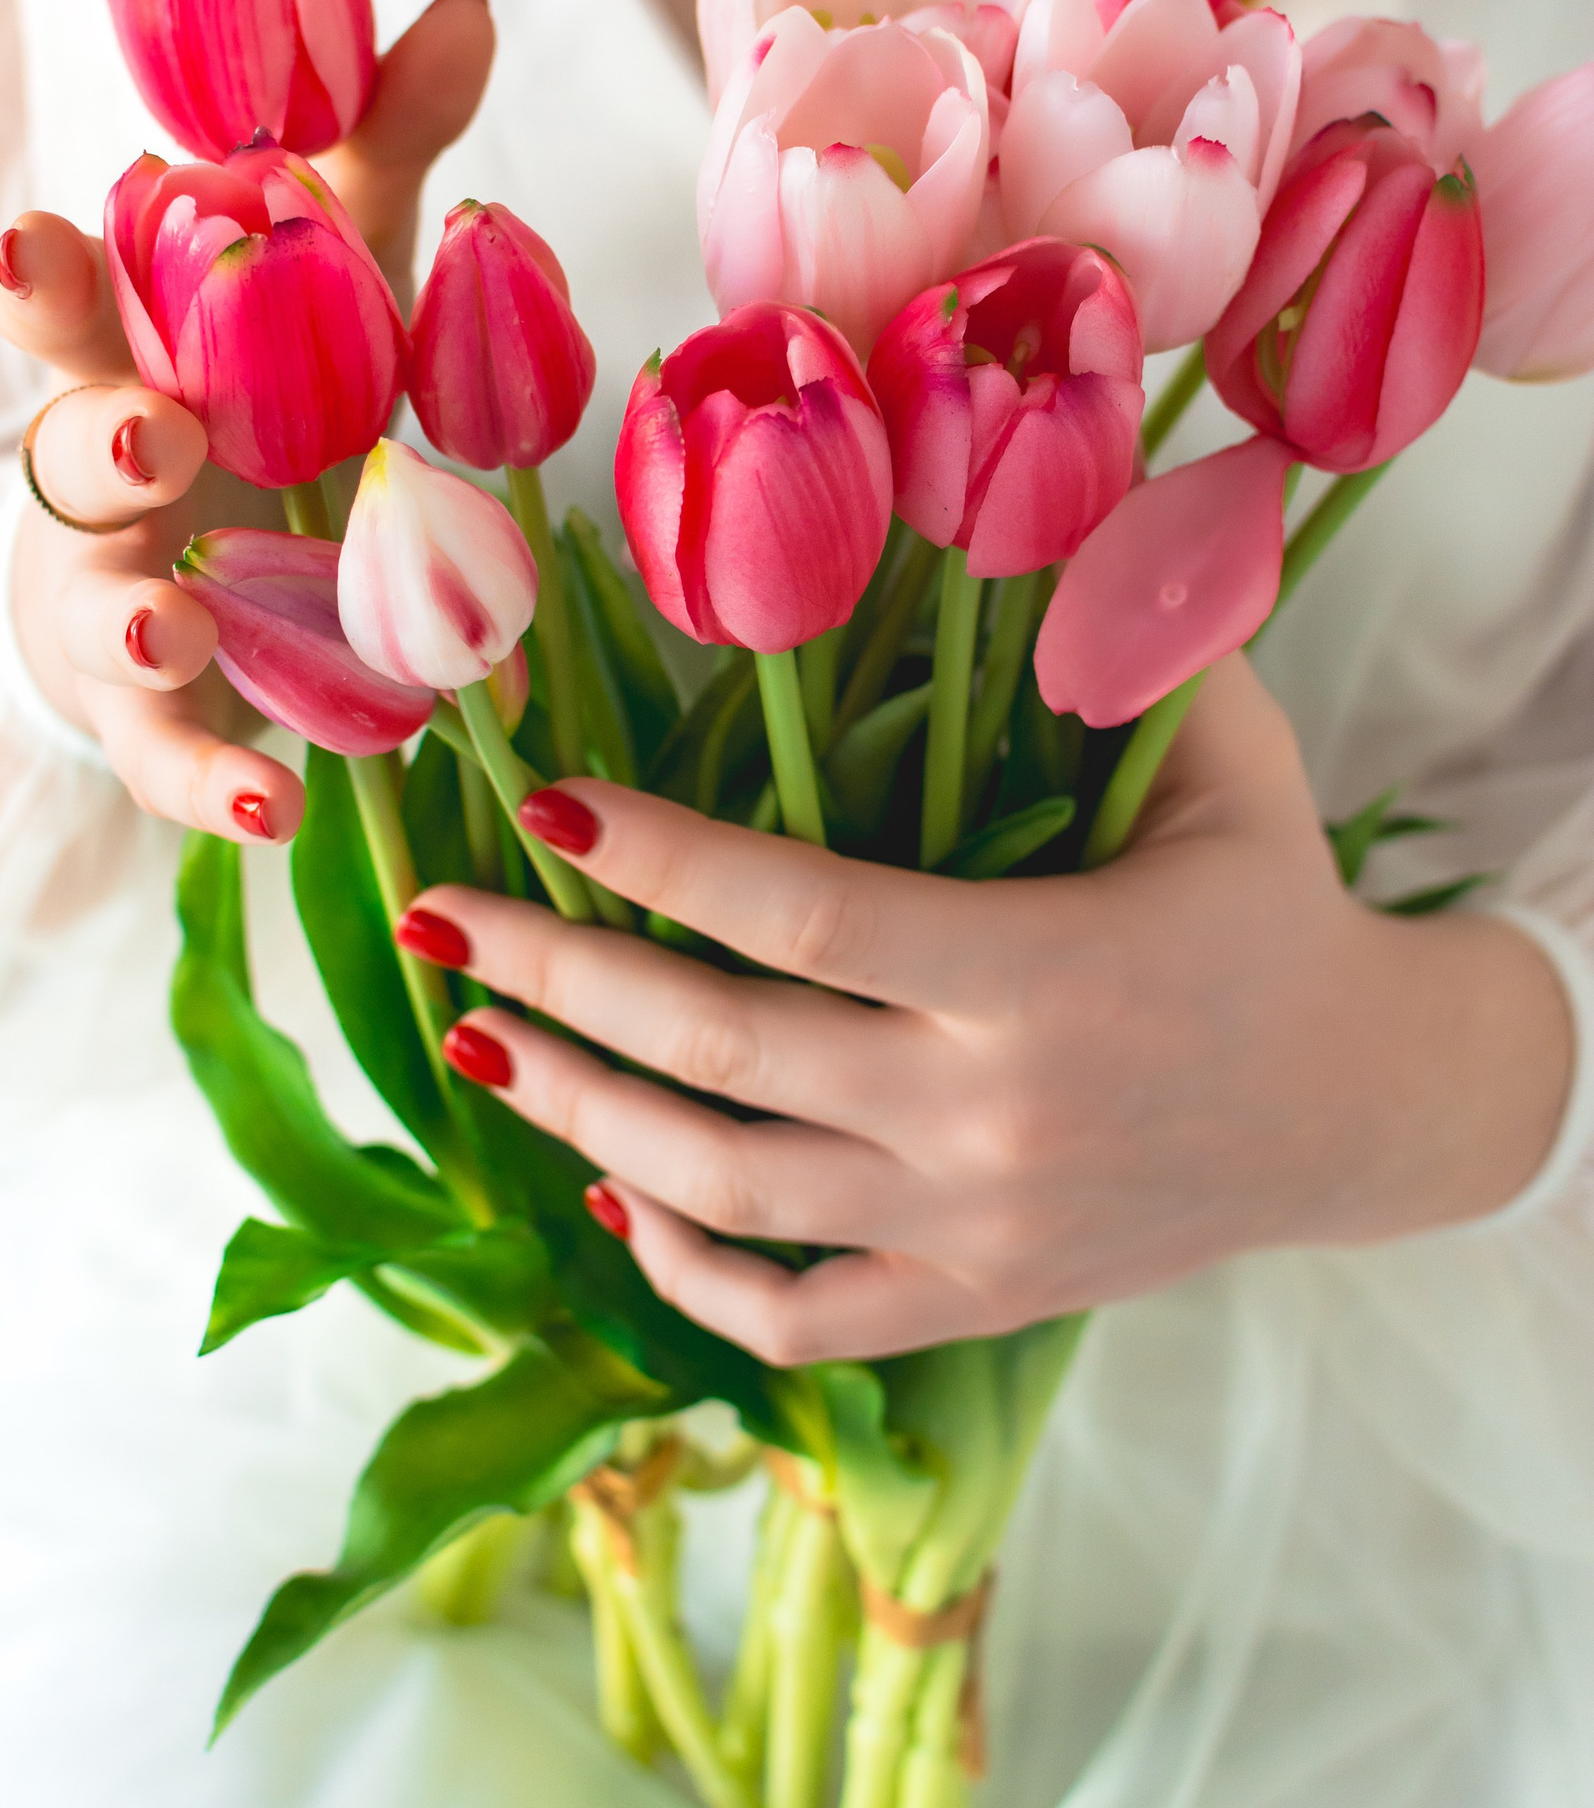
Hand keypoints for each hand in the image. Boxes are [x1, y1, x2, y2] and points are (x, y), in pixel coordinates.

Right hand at [0, 0, 493, 838]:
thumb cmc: (256, 395)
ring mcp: (120, 607)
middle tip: (152, 434)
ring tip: (175, 629)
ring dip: (139, 621)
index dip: (45, 283)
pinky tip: (281, 810)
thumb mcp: (319, 275)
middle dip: (99, 443)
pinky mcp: (156, 721)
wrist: (184, 574)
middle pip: (68, 459)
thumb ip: (378, 151)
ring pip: (106, 614)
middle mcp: (107, 485)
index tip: (34, 242)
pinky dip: (220, 784)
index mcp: (131, 357)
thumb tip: (463, 8)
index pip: (66, 311)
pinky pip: (175, 763)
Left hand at [406, 659, 1574, 1360]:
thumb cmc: (1269, 902)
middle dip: (556, 978)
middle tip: (439, 919)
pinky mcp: (977, 1302)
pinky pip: (795, 1318)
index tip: (540, 805)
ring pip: (729, 1194)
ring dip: (582, 1117)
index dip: (659, 861)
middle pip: (724, 1055)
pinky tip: (616, 1195)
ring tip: (479, 1039)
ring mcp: (978, 1231)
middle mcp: (995, 1117)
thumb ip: (1110, 636)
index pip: (804, 917)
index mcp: (1045, 973)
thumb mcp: (1215, 757)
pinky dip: (689, 1269)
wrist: (1368, 1107)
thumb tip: (1002, 488)